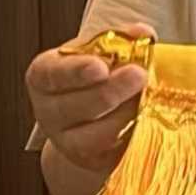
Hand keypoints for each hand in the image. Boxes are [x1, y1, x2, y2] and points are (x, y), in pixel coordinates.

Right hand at [27, 25, 149, 172]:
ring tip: (149, 97)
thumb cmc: (99, 76)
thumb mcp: (101, 51)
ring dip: (128, 114)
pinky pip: (115, 154)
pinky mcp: (94, 162)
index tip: (100, 66)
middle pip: (76, 107)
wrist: (99, 115)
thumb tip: (142, 32)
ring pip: (97, 135)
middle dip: (110, 91)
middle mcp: (50, 112)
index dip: (75, 71)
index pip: (52, 75)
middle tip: (139, 75)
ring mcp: (69, 142)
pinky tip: (151, 119)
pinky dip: (135, 135)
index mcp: (44, 77)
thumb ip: (120, 40)